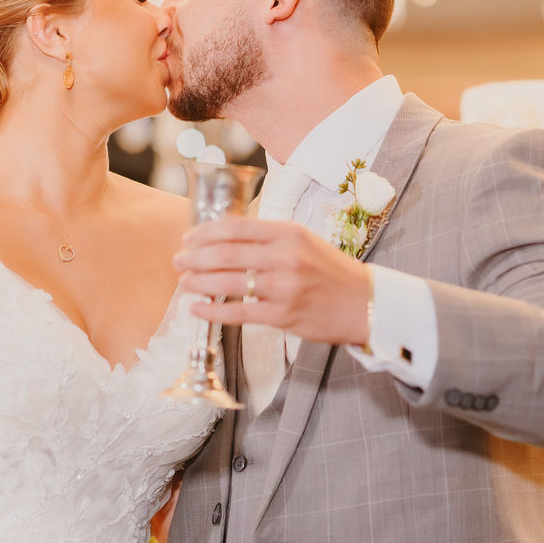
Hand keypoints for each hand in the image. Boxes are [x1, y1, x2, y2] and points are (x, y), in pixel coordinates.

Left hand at [173, 215, 371, 345]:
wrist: (366, 303)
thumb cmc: (331, 271)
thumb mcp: (303, 240)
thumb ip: (268, 236)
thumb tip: (225, 235)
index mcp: (288, 233)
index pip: (235, 227)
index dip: (205, 232)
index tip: (188, 238)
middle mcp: (285, 257)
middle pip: (225, 253)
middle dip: (194, 257)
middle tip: (178, 261)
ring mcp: (284, 287)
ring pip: (228, 282)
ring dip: (198, 282)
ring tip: (184, 283)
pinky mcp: (284, 315)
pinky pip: (239, 312)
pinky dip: (213, 311)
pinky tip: (197, 309)